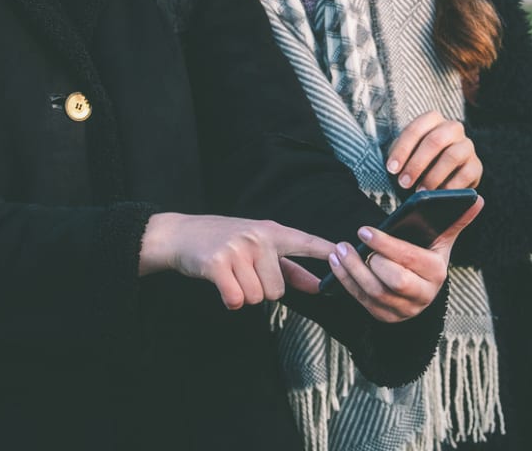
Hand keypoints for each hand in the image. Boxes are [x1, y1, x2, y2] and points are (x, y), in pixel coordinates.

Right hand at [139, 213, 338, 309]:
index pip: (306, 243)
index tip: (349, 253)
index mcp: (271, 232)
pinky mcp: (218, 263)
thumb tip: (318, 286)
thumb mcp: (259, 248)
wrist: (181, 235)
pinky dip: (229, 300)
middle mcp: (258, 238)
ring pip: (257, 297)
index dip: (328, 251)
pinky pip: (236, 299)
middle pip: (277, 290)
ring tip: (231, 275)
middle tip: (243, 274)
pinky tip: (221, 285)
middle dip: (261, 291)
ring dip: (244, 295)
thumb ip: (290, 268)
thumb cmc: (224, 242)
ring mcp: (238, 249)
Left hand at [330, 195, 482, 322]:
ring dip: (352, 272)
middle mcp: (423, 295)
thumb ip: (456, 219)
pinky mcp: (387, 317)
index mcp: (437, 272)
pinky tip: (336, 264)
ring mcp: (405, 310)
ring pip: (374, 293)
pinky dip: (347, 283)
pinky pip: (363, 302)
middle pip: (393, 282)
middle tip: (348, 243)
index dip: (386, 245)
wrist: (421, 286)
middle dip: (368, 262)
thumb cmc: (428, 254)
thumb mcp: (442, 238)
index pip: (410, 259)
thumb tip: (477, 199)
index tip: (364, 230)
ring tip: (339, 250)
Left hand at [386, 111, 482, 191]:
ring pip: (452, 156)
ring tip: (420, 192)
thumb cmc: (419, 162)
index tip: (392, 169)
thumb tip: (396, 170)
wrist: (441, 176)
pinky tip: (439, 195)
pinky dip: (451, 186)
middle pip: (435, 140)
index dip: (403, 149)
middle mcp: (453, 128)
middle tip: (404, 183)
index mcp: (433, 119)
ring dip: (433, 176)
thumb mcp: (406, 155)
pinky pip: (466, 174)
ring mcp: (467, 145)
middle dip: (417, 163)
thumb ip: (401, 158)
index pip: (416, 129)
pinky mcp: (476, 165)